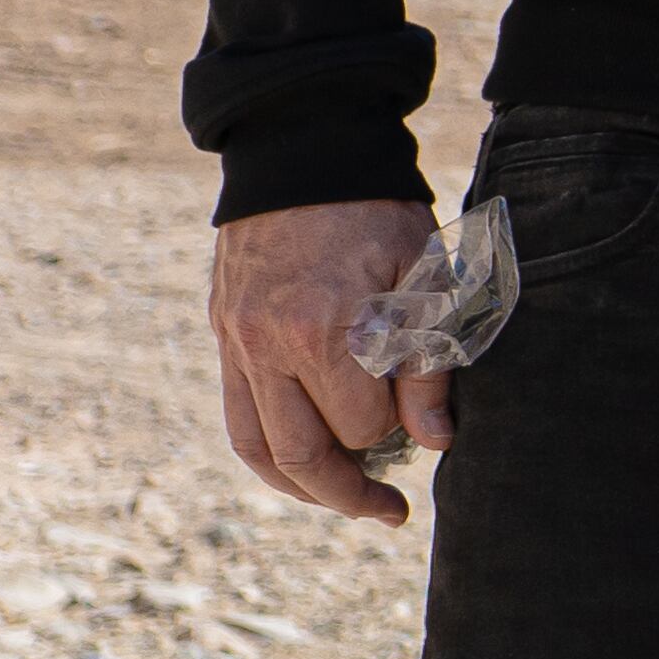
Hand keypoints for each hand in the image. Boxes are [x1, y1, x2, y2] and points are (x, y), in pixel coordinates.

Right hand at [208, 200, 450, 524]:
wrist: (303, 148)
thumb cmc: (377, 209)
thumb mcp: (423, 272)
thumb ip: (428, 361)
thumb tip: (435, 443)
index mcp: (322, 329)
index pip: (362, 426)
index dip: (399, 434)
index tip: (425, 427)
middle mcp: (267, 345)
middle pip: (302, 455)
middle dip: (348, 494)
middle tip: (391, 510)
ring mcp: (236, 342)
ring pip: (257, 449)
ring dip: (301, 488)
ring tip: (346, 500)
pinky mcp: (223, 334)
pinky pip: (237, 416)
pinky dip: (267, 453)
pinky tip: (302, 465)